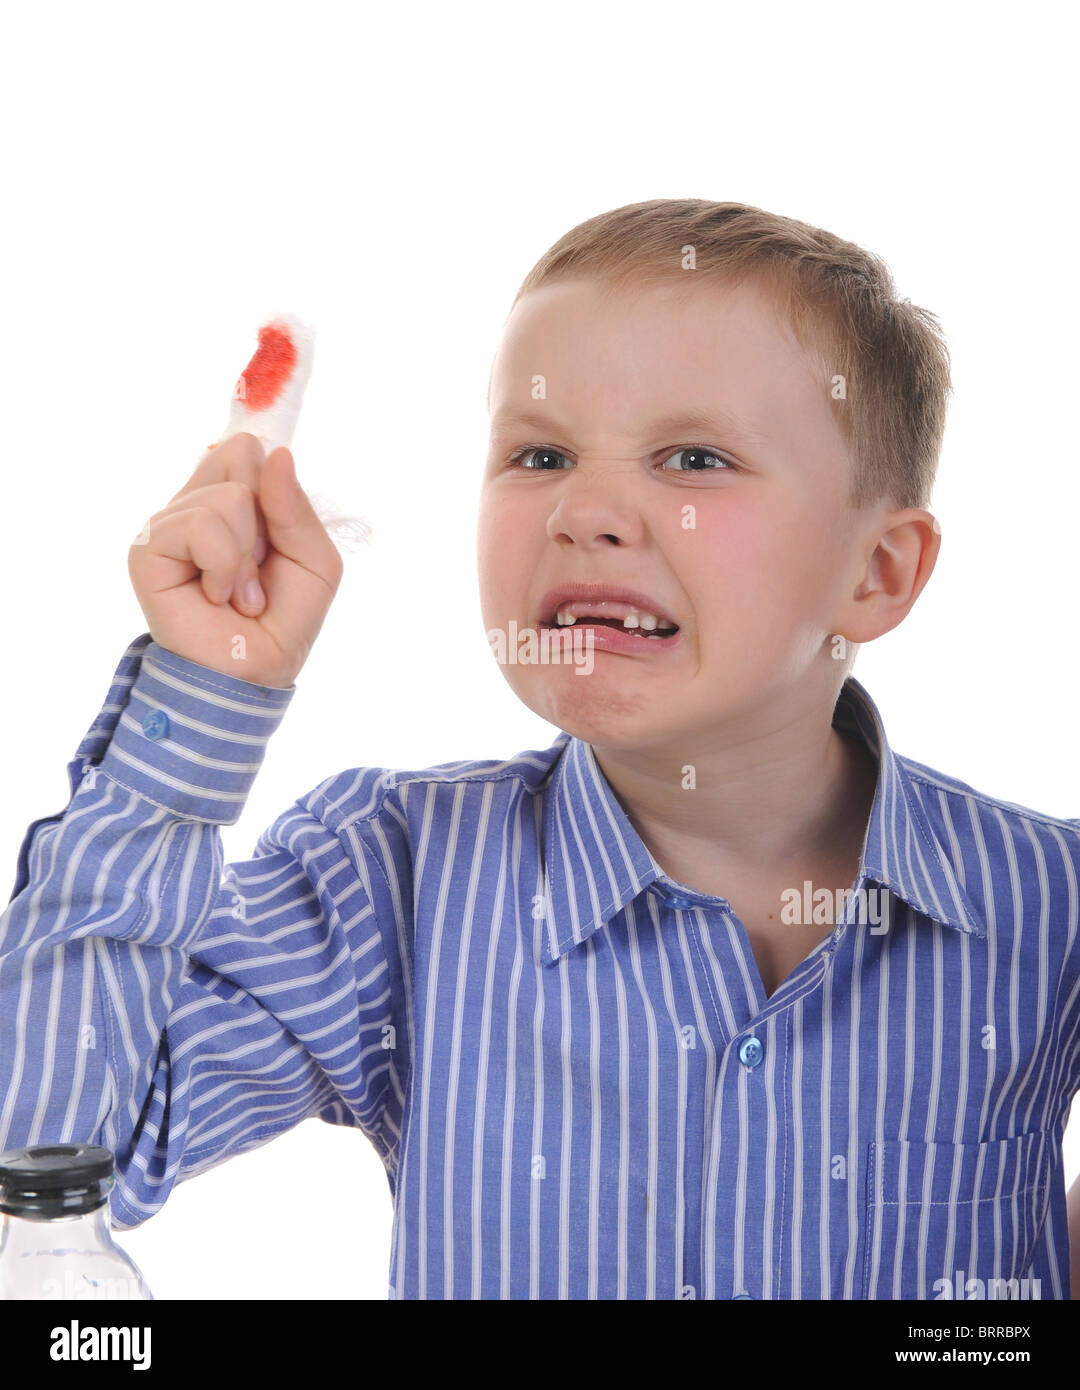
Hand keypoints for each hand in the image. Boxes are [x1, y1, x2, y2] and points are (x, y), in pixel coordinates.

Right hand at [128, 432, 343, 687]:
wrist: (254, 673)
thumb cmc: (284, 620)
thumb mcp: (315, 560)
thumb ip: (295, 507)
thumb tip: (276, 453)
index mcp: (232, 501)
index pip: (247, 449)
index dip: (272, 487)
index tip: (275, 540)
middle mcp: (196, 506)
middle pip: (239, 457)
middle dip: (266, 522)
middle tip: (258, 569)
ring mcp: (168, 525)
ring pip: (226, 497)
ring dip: (246, 557)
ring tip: (238, 594)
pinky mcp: (147, 549)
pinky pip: (199, 527)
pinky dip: (224, 567)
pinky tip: (216, 597)